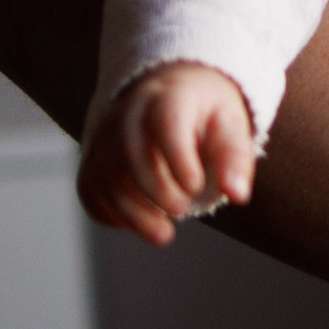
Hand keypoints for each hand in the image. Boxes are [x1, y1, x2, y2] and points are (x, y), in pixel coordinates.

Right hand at [77, 62, 257, 245]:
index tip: (195, 186)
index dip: (178, 158)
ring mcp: (105, 137)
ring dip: (133, 213)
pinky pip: (90, 189)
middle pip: (130, 153)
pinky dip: (110, 214)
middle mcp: (128, 114)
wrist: (165, 94)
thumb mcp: (229, 124)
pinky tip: (137, 222)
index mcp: (168, 98)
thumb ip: (235, 157)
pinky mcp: (92, 160)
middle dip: (156, 191)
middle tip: (182, 210)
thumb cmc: (202, 114)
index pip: (165, 122)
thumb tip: (238, 194)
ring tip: (162, 233)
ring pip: (105, 176)